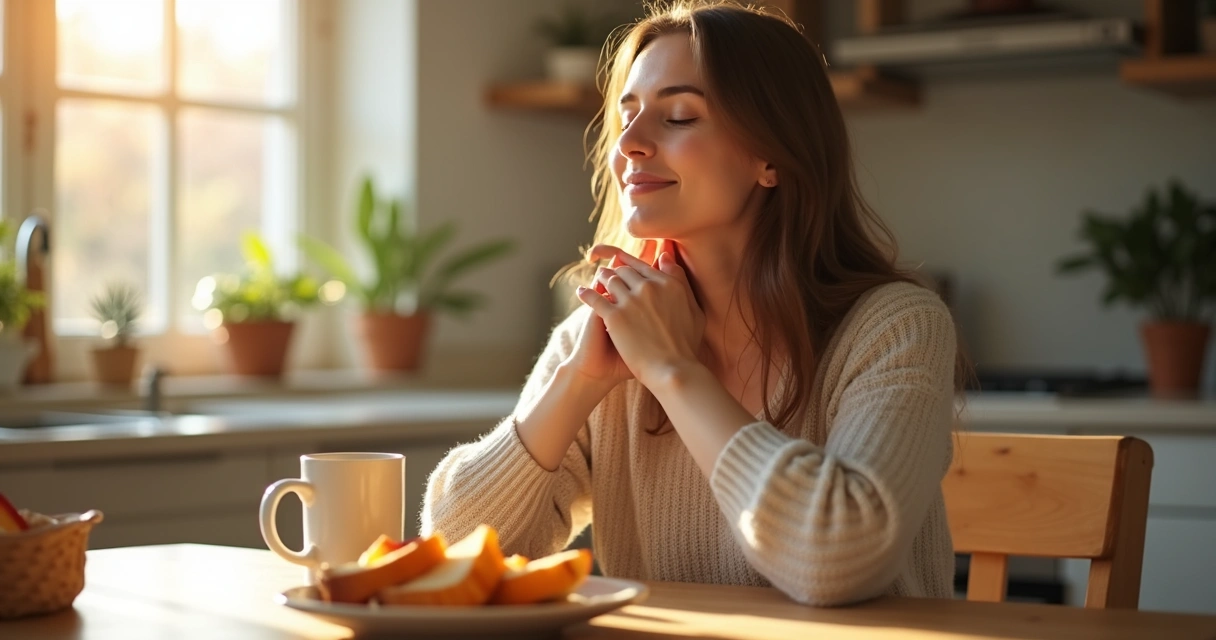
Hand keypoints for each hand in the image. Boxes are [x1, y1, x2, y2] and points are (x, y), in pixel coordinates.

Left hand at [576, 241, 704, 389]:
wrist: (672, 371)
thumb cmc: (686, 346)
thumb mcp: (694, 310)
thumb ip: (680, 281)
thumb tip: (665, 258)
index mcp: (668, 284)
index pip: (643, 266)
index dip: (630, 263)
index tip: (622, 263)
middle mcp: (649, 287)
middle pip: (624, 271)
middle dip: (615, 271)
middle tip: (607, 273)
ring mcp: (631, 301)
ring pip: (609, 280)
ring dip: (601, 278)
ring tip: (595, 280)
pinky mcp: (615, 316)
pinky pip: (594, 298)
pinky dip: (586, 293)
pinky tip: (581, 292)